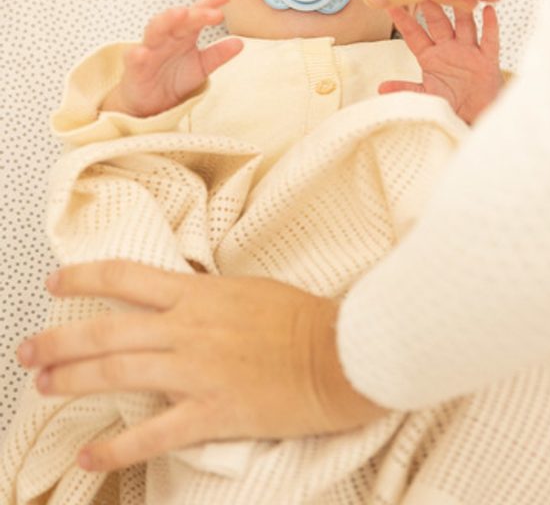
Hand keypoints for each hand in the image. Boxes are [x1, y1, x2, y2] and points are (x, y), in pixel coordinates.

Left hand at [16, 262, 385, 471]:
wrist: (338, 352)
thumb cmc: (301, 318)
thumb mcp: (246, 289)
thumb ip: (204, 296)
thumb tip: (176, 300)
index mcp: (197, 292)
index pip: (125, 277)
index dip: (84, 278)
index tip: (57, 282)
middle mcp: (187, 328)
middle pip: (107, 331)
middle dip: (59, 340)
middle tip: (26, 350)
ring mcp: (196, 371)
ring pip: (118, 374)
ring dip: (73, 381)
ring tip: (42, 387)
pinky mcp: (211, 412)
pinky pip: (153, 432)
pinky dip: (116, 445)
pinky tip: (89, 454)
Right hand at [101, 0, 242, 116]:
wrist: (151, 102)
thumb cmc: (174, 77)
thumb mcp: (201, 67)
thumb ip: (218, 54)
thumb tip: (241, 42)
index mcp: (184, 33)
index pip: (197, 13)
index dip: (211, 3)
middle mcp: (167, 36)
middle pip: (179, 19)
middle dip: (195, 13)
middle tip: (212, 12)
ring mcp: (149, 49)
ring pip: (155, 30)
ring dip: (166, 20)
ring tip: (180, 14)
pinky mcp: (135, 66)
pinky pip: (135, 58)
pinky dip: (138, 54)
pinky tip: (142, 52)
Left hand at [381, 0, 502, 124]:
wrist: (477, 117)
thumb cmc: (451, 105)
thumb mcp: (426, 97)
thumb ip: (406, 89)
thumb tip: (381, 88)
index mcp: (430, 57)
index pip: (413, 34)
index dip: (403, 19)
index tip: (391, 3)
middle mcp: (448, 49)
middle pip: (439, 22)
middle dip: (432, 5)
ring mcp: (468, 51)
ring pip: (465, 24)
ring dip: (461, 9)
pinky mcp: (487, 59)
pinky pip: (489, 39)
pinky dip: (489, 25)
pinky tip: (488, 10)